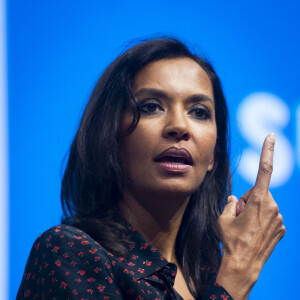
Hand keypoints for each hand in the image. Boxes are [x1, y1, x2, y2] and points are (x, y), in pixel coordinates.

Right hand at [216, 133, 285, 299]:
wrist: (243, 265)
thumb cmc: (230, 240)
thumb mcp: (223, 218)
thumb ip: (230, 203)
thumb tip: (234, 198)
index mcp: (258, 200)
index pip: (264, 169)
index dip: (267, 151)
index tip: (271, 136)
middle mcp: (272, 207)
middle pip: (258, 192)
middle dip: (247, 199)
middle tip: (237, 216)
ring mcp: (279, 219)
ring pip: (264, 205)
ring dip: (253, 210)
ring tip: (245, 227)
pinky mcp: (282, 228)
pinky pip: (270, 216)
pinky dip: (261, 220)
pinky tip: (254, 232)